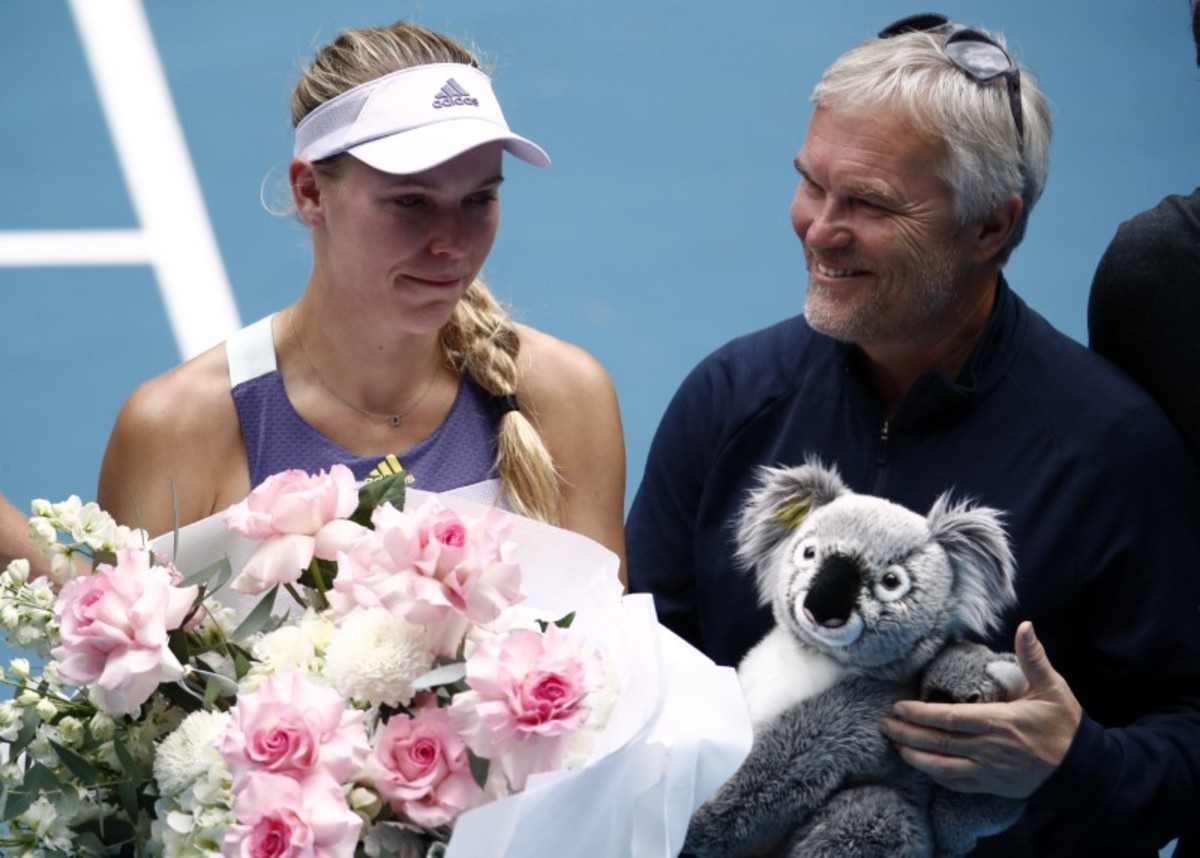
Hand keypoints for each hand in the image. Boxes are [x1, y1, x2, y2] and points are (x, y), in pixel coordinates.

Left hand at [879, 621, 1081, 798]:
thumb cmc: (1064, 725)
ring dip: (915, 756)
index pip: (951, 718)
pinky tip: (921, 766)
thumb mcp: (1052, 688)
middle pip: (939, 742)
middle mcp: (990, 748)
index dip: (921, 714)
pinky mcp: (992, 786)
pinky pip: (957, 783)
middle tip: (883, 724)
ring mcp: (989, 771)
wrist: (1083, 768)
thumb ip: (1033, 658)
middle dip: (907, 733)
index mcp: (1000, 722)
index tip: (899, 706)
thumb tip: (1026, 625)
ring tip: (894, 743)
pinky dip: (936, 775)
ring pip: (943, 766)